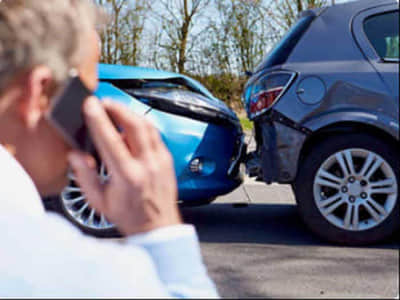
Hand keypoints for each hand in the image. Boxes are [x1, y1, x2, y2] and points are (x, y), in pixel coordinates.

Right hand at [68, 97, 181, 235]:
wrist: (158, 227)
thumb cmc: (129, 216)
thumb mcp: (99, 201)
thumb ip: (85, 176)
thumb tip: (75, 154)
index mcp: (128, 176)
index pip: (111, 140)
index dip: (99, 119)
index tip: (90, 105)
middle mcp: (147, 165)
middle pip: (134, 125)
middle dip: (117, 108)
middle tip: (103, 102)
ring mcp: (161, 161)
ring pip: (148, 126)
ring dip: (130, 113)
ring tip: (115, 109)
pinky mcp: (167, 159)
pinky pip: (155, 134)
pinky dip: (142, 124)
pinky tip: (131, 124)